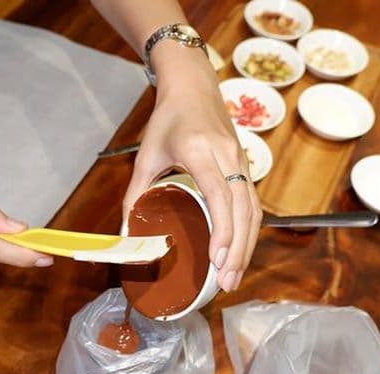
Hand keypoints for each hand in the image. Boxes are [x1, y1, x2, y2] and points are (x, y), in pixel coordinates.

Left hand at [124, 45, 261, 291]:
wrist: (194, 85)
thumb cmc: (167, 118)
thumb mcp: (145, 155)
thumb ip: (135, 195)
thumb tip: (126, 232)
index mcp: (201, 152)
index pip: (220, 196)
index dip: (222, 230)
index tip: (217, 259)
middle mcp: (227, 157)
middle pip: (241, 210)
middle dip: (237, 250)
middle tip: (226, 282)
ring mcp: (241, 160)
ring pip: (253, 210)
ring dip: (246, 246)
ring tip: (234, 276)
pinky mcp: (246, 165)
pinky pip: (253, 203)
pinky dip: (249, 231)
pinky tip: (240, 251)